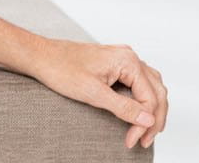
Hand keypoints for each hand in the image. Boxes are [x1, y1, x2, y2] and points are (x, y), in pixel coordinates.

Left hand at [27, 37, 168, 149]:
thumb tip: (148, 120)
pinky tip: (138, 111)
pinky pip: (140, 81)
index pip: (149, 98)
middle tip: (144, 141)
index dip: (144, 123)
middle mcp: (130, 57)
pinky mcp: (116, 63)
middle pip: (157, 92)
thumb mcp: (93, 93)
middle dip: (154, 119)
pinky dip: (143, 98)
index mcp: (128, 61)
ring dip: (152, 109)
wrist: (41, 56)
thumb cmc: (61, 69)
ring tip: (145, 130)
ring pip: (152, 86)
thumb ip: (123, 107)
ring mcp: (124, 58)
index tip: (132, 141)